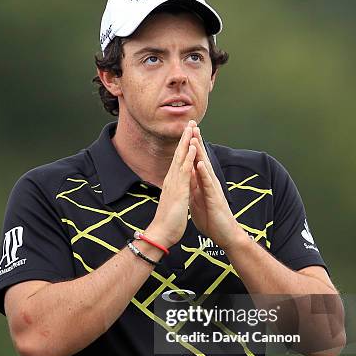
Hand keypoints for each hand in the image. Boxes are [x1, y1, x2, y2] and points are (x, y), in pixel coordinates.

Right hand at [148, 121, 196, 247]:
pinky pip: (185, 170)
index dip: (184, 146)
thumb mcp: (173, 202)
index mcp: (172, 182)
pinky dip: (189, 157)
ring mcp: (174, 183)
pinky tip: (193, 146)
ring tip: (192, 127)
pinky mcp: (179, 189)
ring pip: (181, 157)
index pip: (179, 160)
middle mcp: (172, 179)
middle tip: (190, 122)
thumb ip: (175, 192)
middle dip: (185, 137)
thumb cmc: (168, 221)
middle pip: (179, 154)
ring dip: (187, 141)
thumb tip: (177, 188)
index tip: (189, 133)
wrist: (161, 233)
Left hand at [189, 126, 241, 250]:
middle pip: (201, 158)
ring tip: (194, 137)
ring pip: (205, 167)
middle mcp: (209, 182)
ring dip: (199, 152)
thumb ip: (194, 186)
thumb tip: (188, 176)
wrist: (224, 234)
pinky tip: (200, 163)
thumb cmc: (212, 218)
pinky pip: (208, 184)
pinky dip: (204, 173)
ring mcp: (213, 189)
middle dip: (196, 141)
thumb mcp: (198, 199)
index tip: (185, 131)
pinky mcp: (215, 198)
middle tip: (192, 124)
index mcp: (203, 182)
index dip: (191, 146)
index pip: (196, 160)